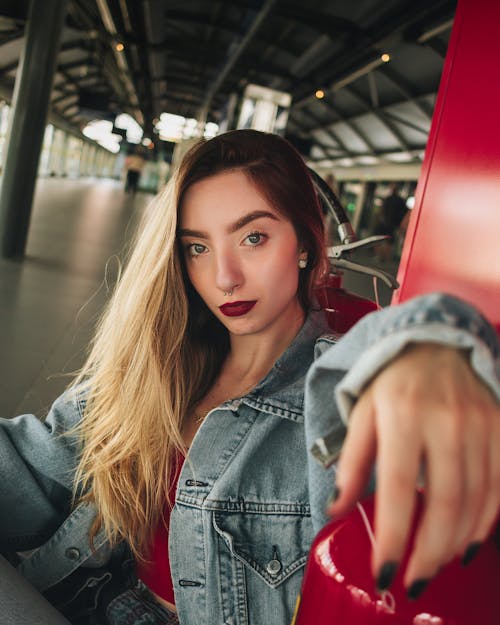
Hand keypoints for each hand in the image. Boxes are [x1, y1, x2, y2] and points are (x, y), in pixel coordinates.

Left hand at [328, 343, 499, 595]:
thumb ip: (351, 461)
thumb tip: (336, 509)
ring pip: (475, 500)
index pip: (398, 487)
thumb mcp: (362, 413)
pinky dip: (486, 522)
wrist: (436, 344)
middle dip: (429, 553)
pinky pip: (499, 486)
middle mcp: (445, 421)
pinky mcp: (499, 428)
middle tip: (415, 582)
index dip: (394, 536)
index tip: (385, 571)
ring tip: (436, 565)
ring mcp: (478, 425)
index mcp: (402, 414)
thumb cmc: (391, 383)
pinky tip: (468, 543)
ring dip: (456, 544)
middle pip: (445, 502)